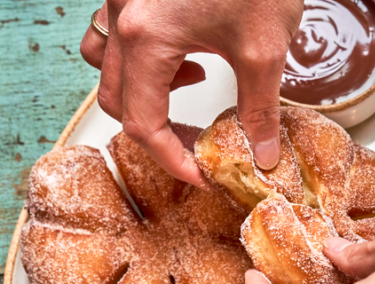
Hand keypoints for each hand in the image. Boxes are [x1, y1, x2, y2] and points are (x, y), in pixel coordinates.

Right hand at [81, 0, 303, 185]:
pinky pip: (118, 37)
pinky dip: (145, 60)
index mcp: (147, 37)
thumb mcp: (264, 48)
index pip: (143, 123)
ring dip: (144, 93)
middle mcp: (124, 19)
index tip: (200, 174)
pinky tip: (186, 53)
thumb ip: (260, 109)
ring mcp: (123, 2)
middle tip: (195, 144)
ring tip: (191, 87)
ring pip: (109, 68)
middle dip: (157, 132)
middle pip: (118, 101)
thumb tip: (262, 156)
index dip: (171, 159)